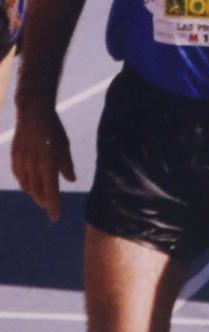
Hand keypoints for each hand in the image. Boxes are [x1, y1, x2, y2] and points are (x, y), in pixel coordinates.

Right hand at [12, 103, 75, 223]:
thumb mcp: (65, 147)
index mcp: (48, 164)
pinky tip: (28, 184)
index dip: (53, 206)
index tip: (55, 218)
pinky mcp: (15, 157)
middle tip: (49, 206)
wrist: (33, 113)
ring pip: (27, 186)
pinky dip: (25, 183)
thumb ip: (67, 165)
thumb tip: (71, 181)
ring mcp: (22, 162)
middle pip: (37, 192)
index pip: (51, 192)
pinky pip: (19, 176)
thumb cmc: (53, 130)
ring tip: (40, 196)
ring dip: (34, 193)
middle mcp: (33, 166)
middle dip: (43, 201)